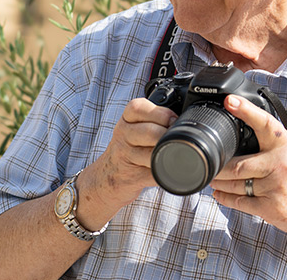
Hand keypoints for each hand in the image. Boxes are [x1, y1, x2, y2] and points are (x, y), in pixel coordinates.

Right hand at [75, 98, 176, 227]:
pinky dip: (166, 174)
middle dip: (167, 136)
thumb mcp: (132, 128)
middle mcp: (123, 136)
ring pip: (152, 155)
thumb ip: (153, 120)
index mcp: (126, 120)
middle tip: (177, 139)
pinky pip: (154, 175)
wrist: (103, 179)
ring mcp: (125, 158)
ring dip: (167, 155)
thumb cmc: (127, 149)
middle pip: (150, 132)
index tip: (173, 119)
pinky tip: (171, 171)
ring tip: (173, 154)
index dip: (161, 113)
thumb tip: (184, 119)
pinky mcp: (130, 178)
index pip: (139, 108)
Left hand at [210, 94, 286, 239]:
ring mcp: (275, 187)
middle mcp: (281, 164)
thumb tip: (240, 132)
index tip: (230, 100)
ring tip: (213, 177)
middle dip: (219, 166)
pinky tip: (220, 193)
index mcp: (286, 145)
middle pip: (238, 164)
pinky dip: (225, 198)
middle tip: (209, 161)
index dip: (246, 110)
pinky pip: (239, 202)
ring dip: (219, 181)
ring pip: (236, 184)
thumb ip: (270, 143)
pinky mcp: (270, 207)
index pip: (264, 123)